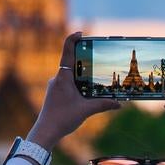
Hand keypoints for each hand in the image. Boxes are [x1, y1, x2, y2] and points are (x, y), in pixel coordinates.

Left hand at [27, 32, 119, 152]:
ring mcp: (55, 86)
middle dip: (81, 56)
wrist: (45, 132)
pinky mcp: (55, 93)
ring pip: (68, 73)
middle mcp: (57, 78)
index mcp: (63, 77)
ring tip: (93, 71)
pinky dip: (76, 81)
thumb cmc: (62, 119)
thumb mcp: (86, 111)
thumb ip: (103, 105)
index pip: (67, 51)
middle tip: (95, 53)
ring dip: (79, 70)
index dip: (73, 39)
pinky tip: (85, 88)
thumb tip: (119, 103)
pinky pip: (66, 82)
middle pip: (69, 61)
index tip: (81, 33)